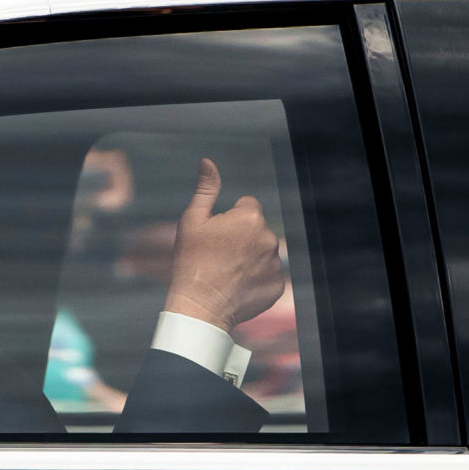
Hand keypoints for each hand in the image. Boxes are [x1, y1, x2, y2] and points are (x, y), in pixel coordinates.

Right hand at [165, 158, 284, 332]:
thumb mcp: (192, 221)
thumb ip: (206, 190)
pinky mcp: (277, 286)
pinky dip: (255, 280)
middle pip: (257, 229)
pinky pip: (268, 276)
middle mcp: (269, 238)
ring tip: (227, 273)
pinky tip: (236, 286)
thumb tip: (207, 162)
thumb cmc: (191, 262)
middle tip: (219, 256)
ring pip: (263, 252)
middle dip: (242, 238)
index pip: (247, 206)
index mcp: (250, 218)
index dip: (229, 219)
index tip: (215, 237)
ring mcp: (276, 264)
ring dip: (250, 258)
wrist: (199, 307)